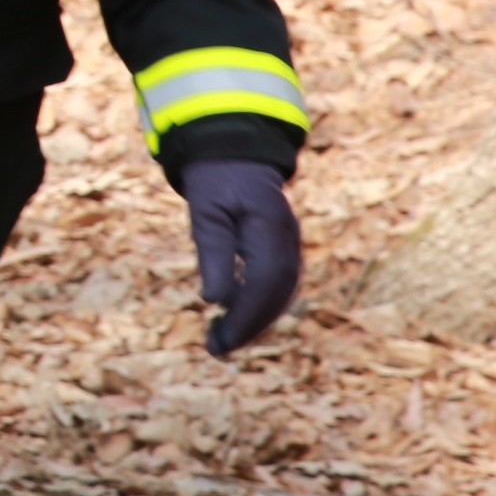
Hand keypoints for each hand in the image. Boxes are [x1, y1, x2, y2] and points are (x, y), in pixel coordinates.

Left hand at [181, 160, 300, 356]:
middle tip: (217, 349)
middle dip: (250, 326)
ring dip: (255, 319)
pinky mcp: (282, 246)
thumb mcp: (206, 209)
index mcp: (270, 228)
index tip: (220, 341)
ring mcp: (289, 243)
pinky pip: (277, 283)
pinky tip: (235, 318)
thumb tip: (214, 300)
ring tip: (222, 341)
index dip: (245, 316)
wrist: (235, 146)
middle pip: (277, 295)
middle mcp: (287, 240)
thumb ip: (213, 252)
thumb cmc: (215, 176)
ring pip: (280, 293)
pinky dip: (259, 304)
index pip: (264, 284)